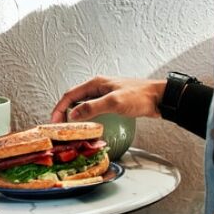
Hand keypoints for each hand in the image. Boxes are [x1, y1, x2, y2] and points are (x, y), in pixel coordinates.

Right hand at [50, 76, 164, 122]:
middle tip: (60, 127)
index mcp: (95, 84)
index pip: (70, 95)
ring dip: (76, 116)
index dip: (59, 108)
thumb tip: (73, 114)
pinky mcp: (113, 103)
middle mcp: (98, 87)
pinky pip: (95, 110)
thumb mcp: (114, 102)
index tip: (54, 121)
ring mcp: (105, 95)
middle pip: (75, 99)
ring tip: (72, 130)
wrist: (160, 98)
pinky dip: (89, 119)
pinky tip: (92, 129)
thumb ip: (92, 107)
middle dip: (65, 112)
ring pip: (84, 105)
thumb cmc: (140, 96)